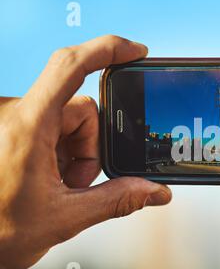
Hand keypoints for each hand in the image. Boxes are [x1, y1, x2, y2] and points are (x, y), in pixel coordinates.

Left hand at [0, 35, 171, 268]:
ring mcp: (16, 123)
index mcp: (27, 127)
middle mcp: (18, 117)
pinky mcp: (16, 132)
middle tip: (76, 182)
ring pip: (70, 121)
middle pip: (81, 109)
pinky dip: (64, 152)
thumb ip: (116, 201)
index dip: (107, 50)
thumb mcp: (65, 218)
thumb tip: (154, 192)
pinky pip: (54, 128)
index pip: (70, 67)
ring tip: (61, 187)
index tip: (136, 51)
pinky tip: (53, 180)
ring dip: (77, 153)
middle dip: (91, 147)